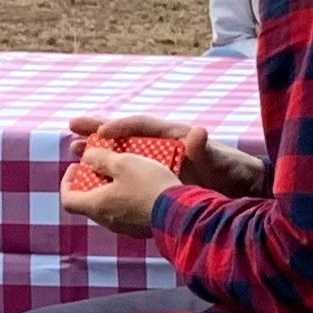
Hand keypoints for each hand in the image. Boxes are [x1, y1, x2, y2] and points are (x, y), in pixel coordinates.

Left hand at [61, 148, 179, 233]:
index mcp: (96, 205)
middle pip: (88, 202)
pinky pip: (126, 212)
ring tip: (122, 172)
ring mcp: (124, 227)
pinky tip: (140, 185)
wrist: (180, 212)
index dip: (67, 181)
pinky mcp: (140, 228)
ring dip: (109, 188)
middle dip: (90, 181)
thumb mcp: (123, 162)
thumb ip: (100, 158)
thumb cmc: (148, 185)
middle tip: (101, 164)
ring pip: (108, 206)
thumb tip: (86, 157)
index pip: (68, 199)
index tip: (76, 166)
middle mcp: (106, 220)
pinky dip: (125, 197)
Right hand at [64, 115, 259, 197]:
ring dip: (98, 149)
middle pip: (125, 133)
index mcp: (175, 135)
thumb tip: (197, 132)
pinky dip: (109, 170)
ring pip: (122, 151)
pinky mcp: (157, 175)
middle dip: (98, 129)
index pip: (143, 125)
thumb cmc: (232, 171)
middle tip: (71, 126)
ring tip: (72, 149)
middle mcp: (163, 144)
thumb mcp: (219, 160)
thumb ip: (205, 150)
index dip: (122, 127)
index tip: (103, 132)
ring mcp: (159, 160)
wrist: (241, 187)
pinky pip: (128, 169)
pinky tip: (93, 178)